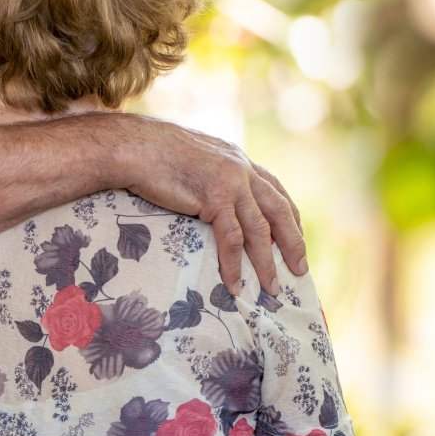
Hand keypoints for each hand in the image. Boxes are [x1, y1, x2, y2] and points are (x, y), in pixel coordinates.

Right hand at [118, 116, 307, 295]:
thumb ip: (211, 174)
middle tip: (300, 270)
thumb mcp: (194, 159)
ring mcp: (230, 182)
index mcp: (237, 159)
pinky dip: (234, 265)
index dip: (290, 215)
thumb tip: (212, 199)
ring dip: (267, 263)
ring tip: (272, 288)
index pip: (275, 189)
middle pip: (279, 210)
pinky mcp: (214, 197)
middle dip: (293, 242)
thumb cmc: (153, 154)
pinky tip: (236, 284)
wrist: (133, 147)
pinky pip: (232, 238)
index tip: (297, 237)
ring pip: (259, 229)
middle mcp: (241, 168)